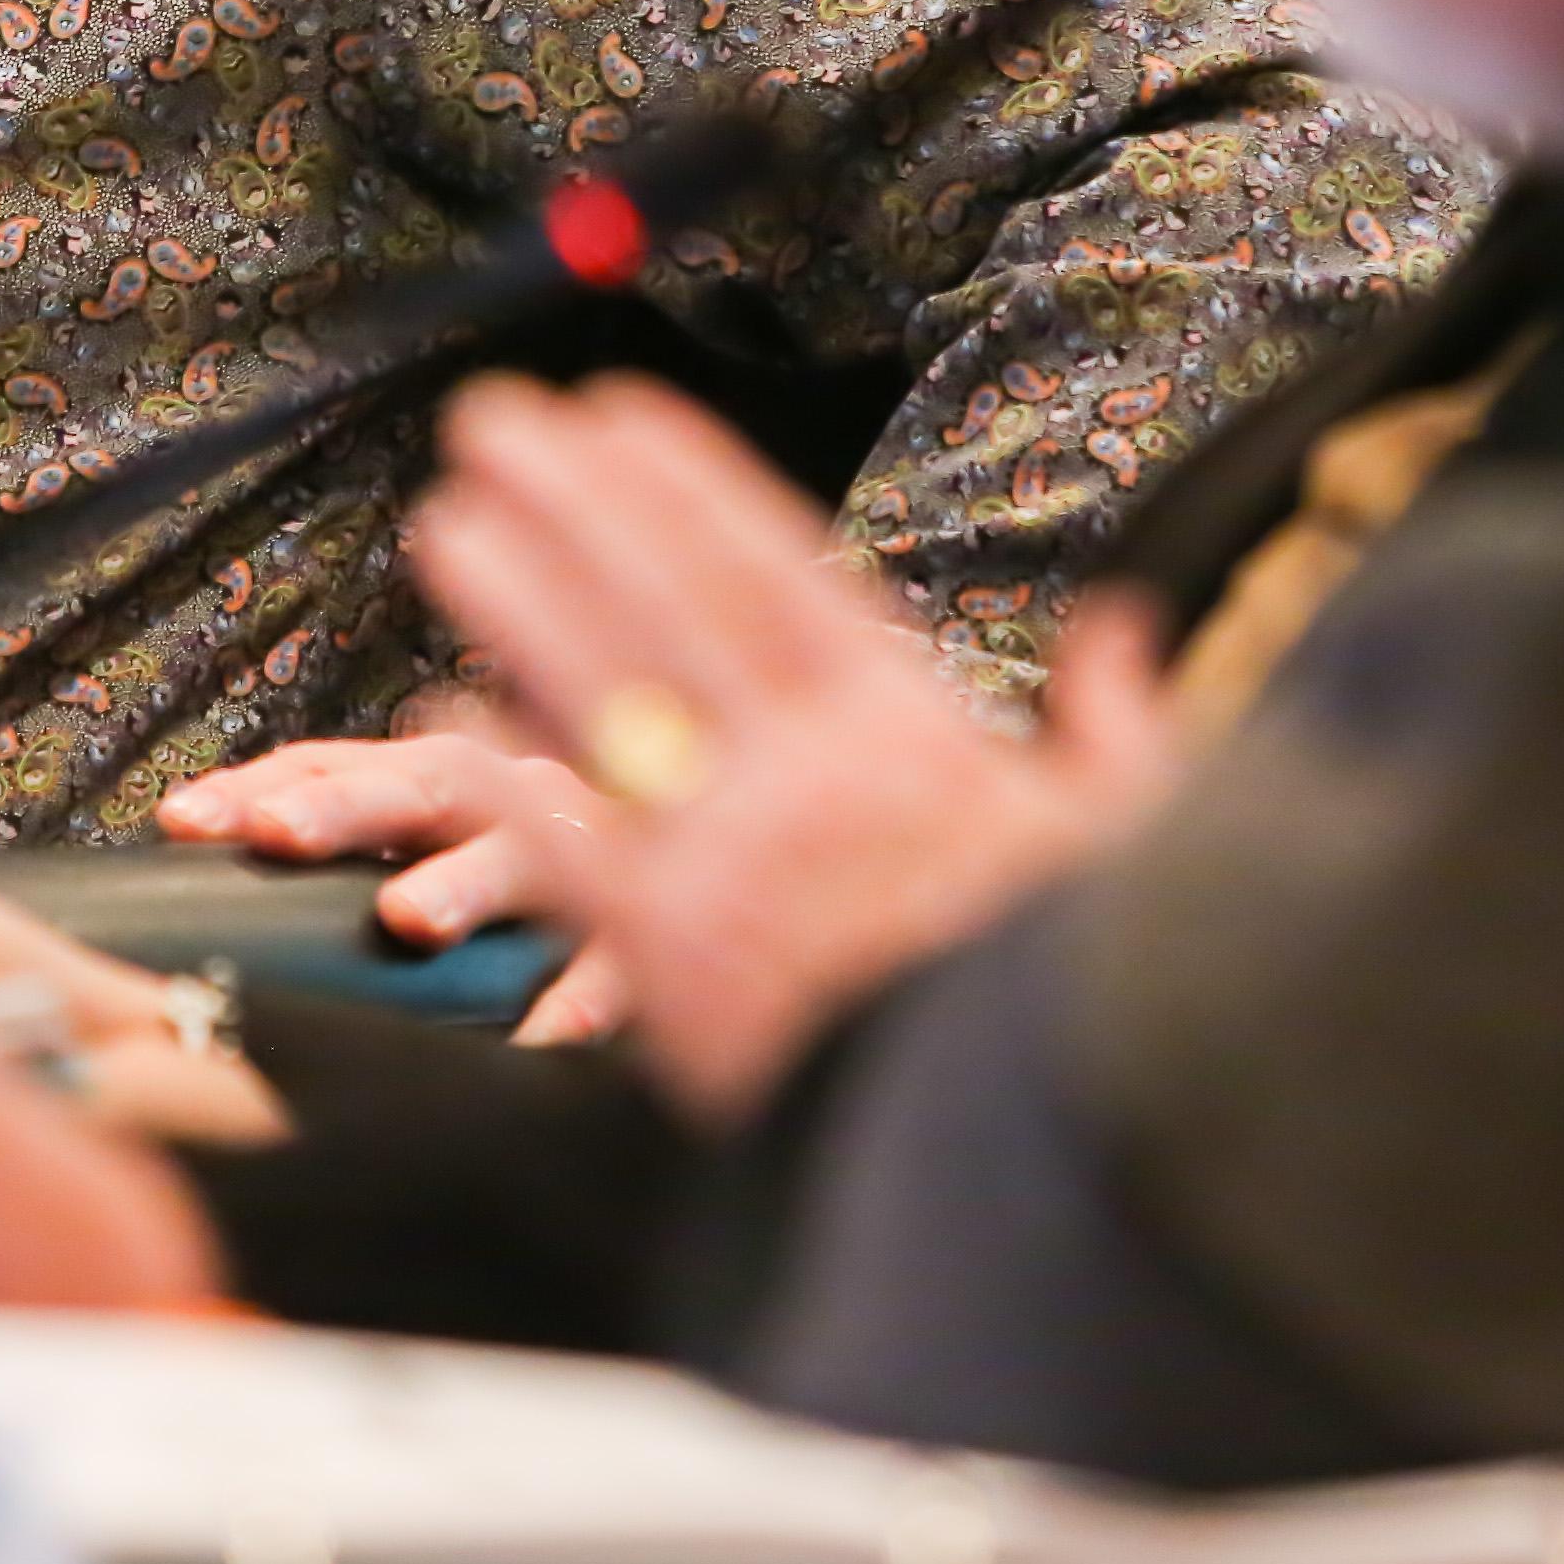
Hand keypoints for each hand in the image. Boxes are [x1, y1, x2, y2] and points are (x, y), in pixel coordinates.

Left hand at [161, 734, 638, 1043]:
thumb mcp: (439, 848)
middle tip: (278, 834)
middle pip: (429, 783)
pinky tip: (540, 1034)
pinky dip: (578, 996)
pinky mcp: (649, 933)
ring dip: (466, 882)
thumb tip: (195, 860)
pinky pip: (617, 965)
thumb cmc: (536, 873)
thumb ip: (342, 851)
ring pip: (525, 857)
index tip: (183, 822)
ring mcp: (588, 860)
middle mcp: (515, 798)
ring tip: (408, 917)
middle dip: (351, 804)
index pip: (338, 765)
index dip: (262, 787)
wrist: (713, 867)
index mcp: (447, 778)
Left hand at [404, 377, 1185, 1123]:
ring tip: (442, 520)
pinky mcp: (673, 963)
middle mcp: (806, 775)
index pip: (774, 571)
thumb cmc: (1081, 997)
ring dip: (517, 603)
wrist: (1017, 1154)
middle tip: (492, 422)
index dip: (686, 484)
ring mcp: (730, 861)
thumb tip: (1119, 631)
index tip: (618, 408)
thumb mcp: (1124, 845)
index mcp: (907, 733)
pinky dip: (504, 781)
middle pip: (665, 605)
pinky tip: (439, 714)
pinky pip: (568, 853)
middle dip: (574, 504)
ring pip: (600, 700)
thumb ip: (1111, 728)